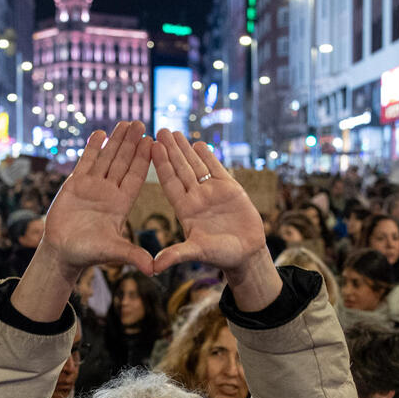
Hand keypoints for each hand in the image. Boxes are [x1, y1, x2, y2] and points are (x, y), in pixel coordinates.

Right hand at [41, 120, 153, 279]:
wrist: (62, 252)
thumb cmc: (87, 253)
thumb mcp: (112, 252)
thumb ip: (132, 256)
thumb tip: (154, 269)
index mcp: (121, 204)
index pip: (135, 177)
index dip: (143, 160)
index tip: (152, 143)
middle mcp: (109, 192)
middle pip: (123, 163)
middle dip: (132, 143)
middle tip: (142, 123)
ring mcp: (92, 187)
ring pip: (107, 159)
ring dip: (116, 140)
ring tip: (126, 122)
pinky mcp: (75, 185)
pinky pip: (86, 162)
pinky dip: (93, 148)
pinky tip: (101, 133)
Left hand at [150, 129, 279, 309]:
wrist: (247, 253)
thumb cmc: (222, 256)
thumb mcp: (197, 253)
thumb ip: (177, 255)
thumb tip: (154, 267)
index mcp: (185, 210)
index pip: (170, 182)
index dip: (162, 164)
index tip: (152, 147)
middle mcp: (195, 198)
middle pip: (180, 169)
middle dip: (171, 150)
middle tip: (160, 130)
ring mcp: (211, 192)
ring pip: (196, 166)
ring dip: (185, 149)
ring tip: (174, 132)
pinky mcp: (229, 189)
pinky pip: (216, 169)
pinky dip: (208, 156)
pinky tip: (198, 143)